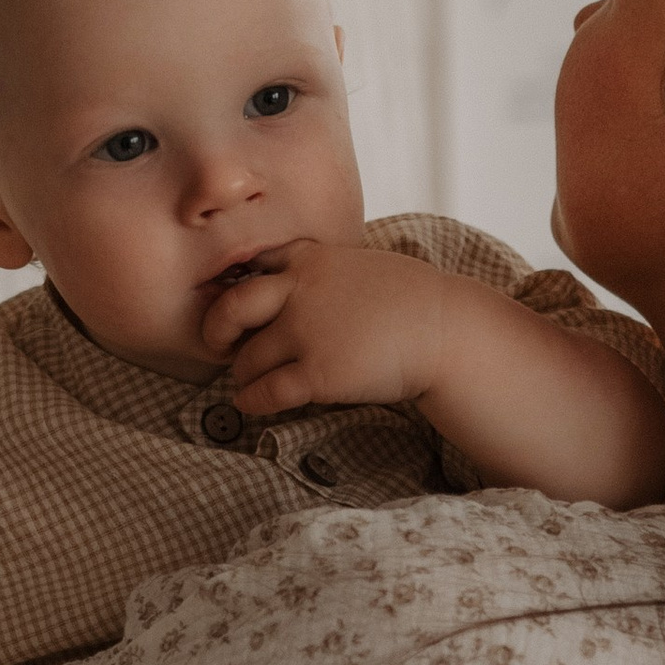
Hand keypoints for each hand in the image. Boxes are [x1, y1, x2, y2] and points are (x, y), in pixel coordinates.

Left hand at [197, 238, 448, 421]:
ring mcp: (306, 333)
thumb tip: (299, 287)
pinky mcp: (317, 374)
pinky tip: (249, 404)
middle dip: (217, 329)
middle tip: (219, 344)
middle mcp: (300, 292)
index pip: (255, 265)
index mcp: (312, 259)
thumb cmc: (413, 301)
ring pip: (246, 358)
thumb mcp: (362, 265)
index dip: (238, 286)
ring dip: (241, 373)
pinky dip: (250, 400)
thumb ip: (324, 270)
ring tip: (246, 381)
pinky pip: (265, 391)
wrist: (447, 331)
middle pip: (231, 308)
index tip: (236, 305)